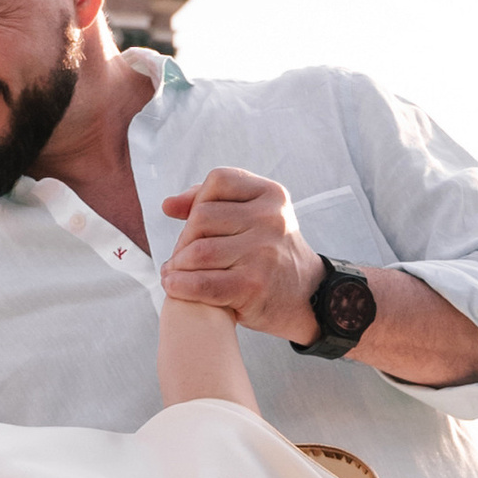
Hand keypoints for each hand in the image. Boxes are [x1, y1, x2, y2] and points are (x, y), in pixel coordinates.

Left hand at [161, 168, 324, 343]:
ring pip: (198, 251)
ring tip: (174, 272)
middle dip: (185, 238)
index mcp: (272, 195)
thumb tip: (168, 205)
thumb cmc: (271, 253)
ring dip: (177, 264)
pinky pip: (202, 283)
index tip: (195, 223)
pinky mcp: (253, 286)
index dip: (199, 199)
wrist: (309, 297)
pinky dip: (180, 285)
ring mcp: (263, 252)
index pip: (218, 180)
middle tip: (181, 256)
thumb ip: (214, 202)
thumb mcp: (256, 216)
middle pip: (202, 217)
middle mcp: (271, 219)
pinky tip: (174, 286)